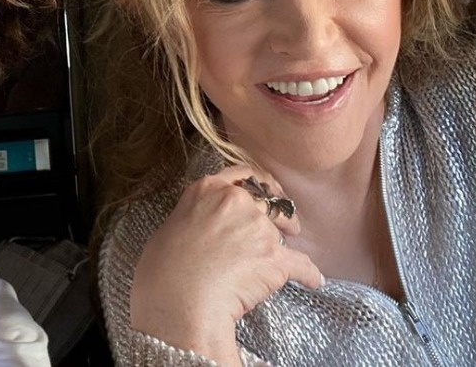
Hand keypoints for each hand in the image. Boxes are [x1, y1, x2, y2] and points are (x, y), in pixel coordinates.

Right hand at [129, 165, 323, 364]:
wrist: (177, 301)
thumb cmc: (162, 272)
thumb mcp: (169, 228)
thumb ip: (194, 218)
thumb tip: (201, 229)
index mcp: (206, 189)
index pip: (243, 174)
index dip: (261, 184)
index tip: (269, 193)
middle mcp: (234, 200)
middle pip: (268, 200)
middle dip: (281, 212)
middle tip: (288, 226)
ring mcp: (256, 226)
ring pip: (280, 233)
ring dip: (284, 247)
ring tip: (285, 263)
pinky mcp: (274, 256)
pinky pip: (302, 264)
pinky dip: (309, 274)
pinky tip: (313, 281)